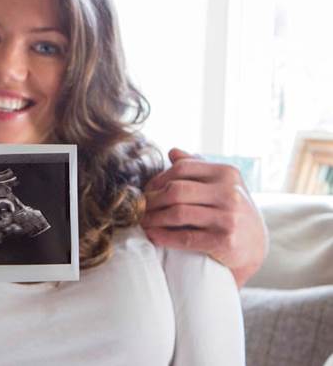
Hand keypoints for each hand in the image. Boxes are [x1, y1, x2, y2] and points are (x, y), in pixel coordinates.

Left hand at [141, 148, 268, 285]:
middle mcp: (230, 192)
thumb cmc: (231, 210)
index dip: (158, 179)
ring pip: (178, 213)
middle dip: (152, 200)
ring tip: (143, 222)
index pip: (182, 168)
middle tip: (140, 208)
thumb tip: (173, 152)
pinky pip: (185, 237)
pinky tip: (153, 236)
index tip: (147, 190)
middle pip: (176, 190)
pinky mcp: (225, 241)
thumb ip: (198, 168)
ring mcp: (228, 217)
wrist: (255, 245)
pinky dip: (164, 236)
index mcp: (226, 173)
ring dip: (154, 219)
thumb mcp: (221, 184)